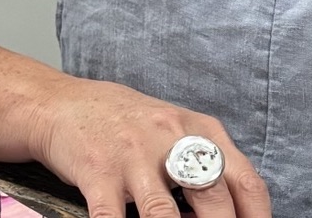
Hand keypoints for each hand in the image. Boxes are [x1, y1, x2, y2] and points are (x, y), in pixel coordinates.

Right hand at [24, 76, 270, 217]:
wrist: (65, 104)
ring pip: (165, 214)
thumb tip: (231, 214)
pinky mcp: (99, 172)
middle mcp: (172, 138)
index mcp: (200, 130)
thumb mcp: (176, 132)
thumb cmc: (127, 125)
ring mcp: (134, 156)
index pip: (246, 181)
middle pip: (214, 199)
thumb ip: (205, 166)